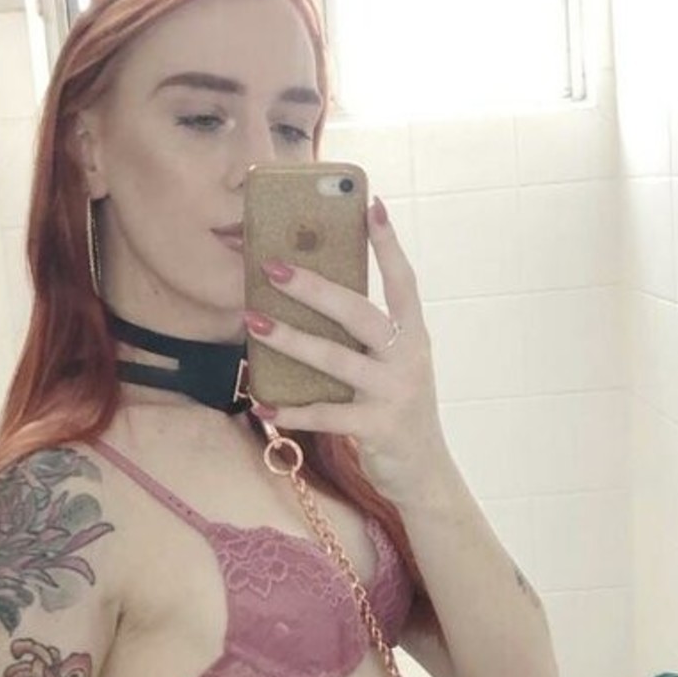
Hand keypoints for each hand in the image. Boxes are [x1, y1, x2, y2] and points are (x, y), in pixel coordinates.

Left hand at [245, 196, 448, 503]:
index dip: (388, 244)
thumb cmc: (396, 409)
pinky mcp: (377, 428)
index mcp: (413, 335)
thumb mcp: (392, 366)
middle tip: (273, 267)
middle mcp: (408, 358)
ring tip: (253, 322)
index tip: (371, 204)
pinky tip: (263, 404)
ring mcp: (394, 392)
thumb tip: (312, 301)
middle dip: (314, 288)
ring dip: (291, 340)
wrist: (423, 472)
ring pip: (337, 360)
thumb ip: (365, 338)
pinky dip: (292, 411)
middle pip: (359, 313)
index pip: (404, 280)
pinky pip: (327, 415)